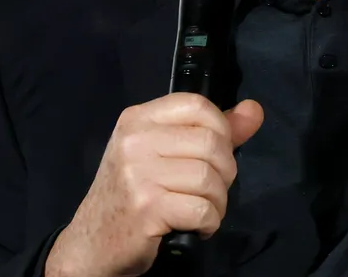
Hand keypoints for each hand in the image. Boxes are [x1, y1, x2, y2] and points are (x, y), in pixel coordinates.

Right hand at [45, 94, 263, 276]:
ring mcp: (139, 174)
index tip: (216, 154)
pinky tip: (197, 227)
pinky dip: (209, 223)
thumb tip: (254, 110)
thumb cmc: (131, 193)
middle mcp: (135, 141)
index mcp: (138, 119)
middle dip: (224, 172)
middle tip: (211, 190)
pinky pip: (202, 209)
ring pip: (209, 178)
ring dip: (218, 202)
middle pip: (210, 143)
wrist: (93, 242)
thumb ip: (212, 130)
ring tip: (203, 210)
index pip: (196, 105)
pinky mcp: (147, 208)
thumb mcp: (162, 153)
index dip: (221, 128)